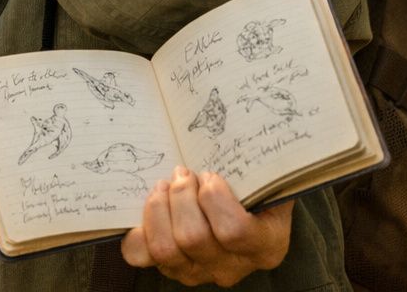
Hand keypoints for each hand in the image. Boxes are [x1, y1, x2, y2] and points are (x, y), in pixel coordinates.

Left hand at [121, 168, 292, 286]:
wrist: (243, 216)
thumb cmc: (251, 191)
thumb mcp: (261, 181)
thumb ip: (254, 169)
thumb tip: (236, 133)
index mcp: (266, 245)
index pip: (235, 230)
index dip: (214, 198)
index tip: (209, 175)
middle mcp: (232, 267)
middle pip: (194, 238)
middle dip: (181, 196)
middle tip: (182, 173)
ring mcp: (199, 272)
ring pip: (166, 249)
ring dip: (159, 209)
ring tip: (164, 186)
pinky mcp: (170, 269)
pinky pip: (141, 255)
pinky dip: (140, 229)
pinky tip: (152, 207)